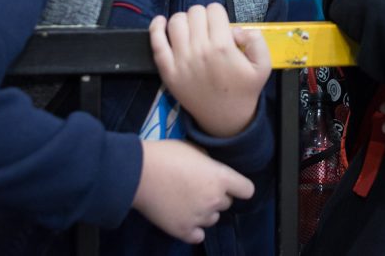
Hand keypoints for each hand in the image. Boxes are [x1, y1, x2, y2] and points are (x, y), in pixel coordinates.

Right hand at [132, 139, 254, 242]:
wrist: (138, 172)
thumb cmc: (165, 155)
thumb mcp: (194, 149)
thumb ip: (209, 163)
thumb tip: (210, 169)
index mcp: (220, 177)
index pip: (246, 189)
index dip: (239, 187)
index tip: (232, 186)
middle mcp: (214, 199)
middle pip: (226, 203)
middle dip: (216, 196)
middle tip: (198, 188)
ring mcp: (199, 216)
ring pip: (212, 219)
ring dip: (204, 212)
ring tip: (187, 201)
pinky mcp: (182, 230)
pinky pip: (198, 236)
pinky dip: (193, 229)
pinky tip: (184, 217)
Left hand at [149, 3, 271, 136]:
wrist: (225, 118)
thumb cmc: (244, 90)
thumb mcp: (264, 66)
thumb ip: (256, 40)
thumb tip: (235, 29)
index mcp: (222, 47)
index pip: (214, 10)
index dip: (218, 15)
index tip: (221, 26)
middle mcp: (199, 50)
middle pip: (195, 12)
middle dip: (203, 16)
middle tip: (208, 30)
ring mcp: (180, 60)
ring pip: (176, 21)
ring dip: (184, 20)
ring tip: (191, 30)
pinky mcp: (167, 70)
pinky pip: (156, 42)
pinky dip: (156, 27)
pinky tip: (161, 22)